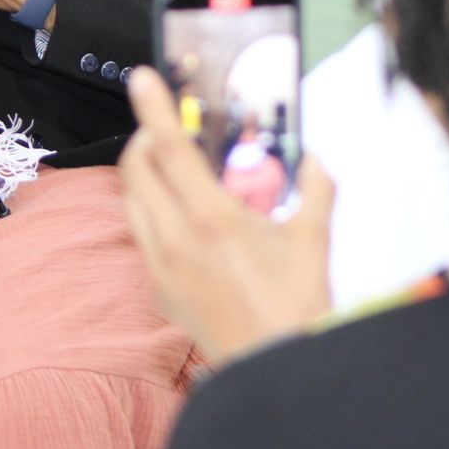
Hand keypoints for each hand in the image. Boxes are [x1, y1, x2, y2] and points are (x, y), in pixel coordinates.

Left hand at [119, 67, 335, 364]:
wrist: (277, 370)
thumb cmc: (298, 307)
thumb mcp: (314, 240)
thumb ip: (316, 188)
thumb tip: (316, 158)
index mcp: (211, 218)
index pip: (170, 148)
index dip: (153, 106)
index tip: (141, 78)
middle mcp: (175, 239)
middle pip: (135, 169)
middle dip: (144, 138)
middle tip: (167, 129)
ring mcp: (160, 267)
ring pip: (131, 202)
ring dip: (142, 174)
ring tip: (171, 167)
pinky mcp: (158, 290)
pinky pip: (141, 236)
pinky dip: (150, 212)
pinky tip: (179, 216)